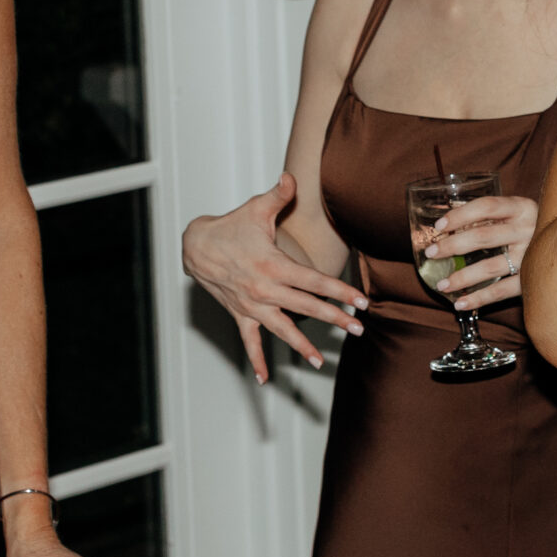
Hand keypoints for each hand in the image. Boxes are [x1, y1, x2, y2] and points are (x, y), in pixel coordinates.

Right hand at [182, 173, 365, 381]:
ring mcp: (251, 305)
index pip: (314, 281)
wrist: (195, 246)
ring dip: (301, 345)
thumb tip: (292, 177)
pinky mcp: (239, 314)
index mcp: (274, 265)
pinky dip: (256, 360)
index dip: (340, 291)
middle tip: (358, 329)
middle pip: (306, 308)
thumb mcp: (255, 209)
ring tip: (318, 362)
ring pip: (281, 329)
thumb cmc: (230, 227)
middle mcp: (264, 289)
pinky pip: (249, 341)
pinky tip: (264, 379)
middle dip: (334, 318)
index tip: (361, 302)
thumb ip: (279, 195)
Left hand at [423, 193, 537, 309]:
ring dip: (462, 277)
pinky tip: (460, 304)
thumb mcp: (517, 213)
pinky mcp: (533, 279)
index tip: (439, 225)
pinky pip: (502, 291)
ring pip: (490, 267)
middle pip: (483, 237)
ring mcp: (532, 255)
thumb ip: (491, 216)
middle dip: (452, 246)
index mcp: (522, 207)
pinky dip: (479, 299)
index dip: (460, 215)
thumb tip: (448, 225)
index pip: (486, 206)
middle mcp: (528, 229)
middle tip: (431, 253)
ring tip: (441, 285)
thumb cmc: (533, 225)